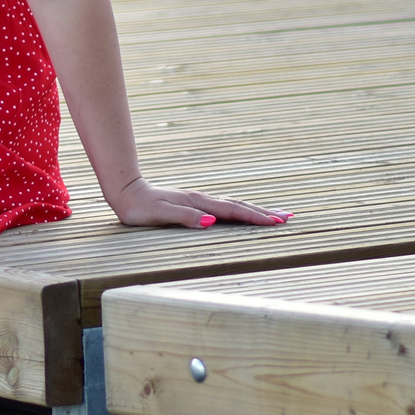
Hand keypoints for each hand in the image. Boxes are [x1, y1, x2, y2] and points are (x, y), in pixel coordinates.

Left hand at [107, 177, 290, 229]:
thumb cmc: (140, 208)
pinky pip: (224, 207)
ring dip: (255, 210)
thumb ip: (186, 218)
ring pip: (234, 205)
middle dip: (264, 212)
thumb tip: (211, 222)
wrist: (126, 192)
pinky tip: (243, 213)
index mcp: (199, 204)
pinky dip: (239, 210)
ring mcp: (200, 201)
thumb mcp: (160, 215)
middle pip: (239, 206)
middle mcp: (203, 200)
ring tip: (274, 215)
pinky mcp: (195, 204)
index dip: (255, 217)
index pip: (233, 212)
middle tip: (287, 218)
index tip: (277, 222)